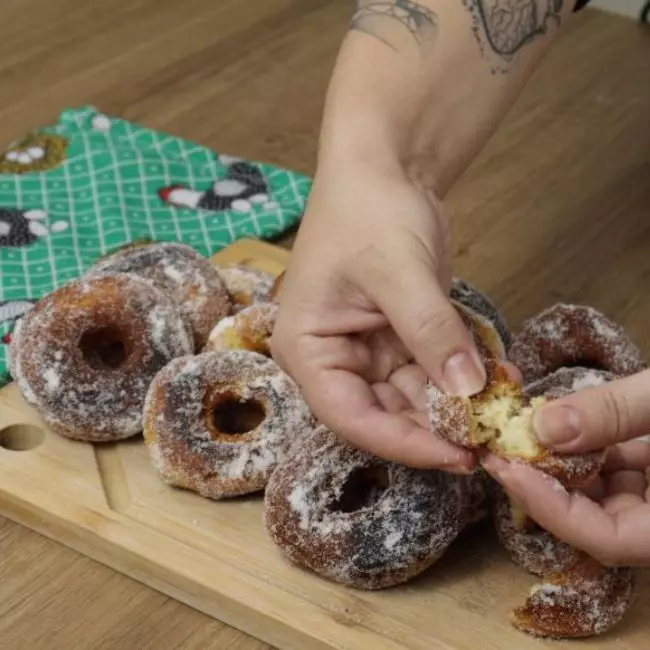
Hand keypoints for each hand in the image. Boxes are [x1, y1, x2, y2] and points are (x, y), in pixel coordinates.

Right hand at [270, 161, 485, 470]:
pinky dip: (462, 378)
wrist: (385, 166)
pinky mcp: (399, 339)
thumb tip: (469, 392)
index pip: (349, 416)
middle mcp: (332, 358)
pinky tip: (498, 380)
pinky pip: (431, 372)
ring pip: (412, 398)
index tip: (457, 455)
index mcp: (306, 347)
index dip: (402, 442)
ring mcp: (367, 350)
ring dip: (456, 406)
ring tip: (503, 410)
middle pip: (382, 414)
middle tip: (491, 441)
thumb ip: (432, 332)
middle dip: (435, 427)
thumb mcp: (399, 270)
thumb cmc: (369, 209)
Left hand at [483, 371, 649, 565]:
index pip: (606, 539)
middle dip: (542, 484)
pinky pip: (616, 470)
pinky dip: (585, 447)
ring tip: (516, 431)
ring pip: (601, 493)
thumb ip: (616, 413)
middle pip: (594, 520)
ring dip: (558, 463)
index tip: (508, 468)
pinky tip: (556, 421)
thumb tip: (540, 427)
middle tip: (497, 450)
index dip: (551, 507)